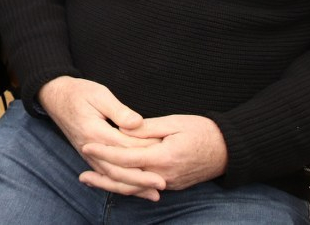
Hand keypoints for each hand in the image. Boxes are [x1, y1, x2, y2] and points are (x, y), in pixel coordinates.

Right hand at [38, 76, 164, 199]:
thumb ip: (118, 110)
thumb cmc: (79, 92)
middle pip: (118, 170)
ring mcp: (88, 155)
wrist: (55, 97)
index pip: (125, 147)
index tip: (165, 154)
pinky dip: (121, 185)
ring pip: (112, 177)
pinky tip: (135, 189)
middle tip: (162, 183)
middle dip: (141, 178)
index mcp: (95, 131)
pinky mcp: (89, 157)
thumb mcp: (99, 94)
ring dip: (133, 187)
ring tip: (154, 193)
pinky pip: (105, 176)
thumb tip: (137, 124)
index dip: (145, 151)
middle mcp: (91, 148)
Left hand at [81, 114, 227, 192]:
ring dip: (110, 185)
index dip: (104, 152)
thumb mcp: (174, 122)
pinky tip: (112, 181)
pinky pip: (144, 187)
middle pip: (126, 180)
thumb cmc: (203, 131)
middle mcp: (165, 174)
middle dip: (102, 176)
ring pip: (134, 188)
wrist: (229, 150)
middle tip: (80, 172)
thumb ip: (147, 128)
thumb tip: (123, 130)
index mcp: (164, 157)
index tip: (86, 144)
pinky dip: (126, 185)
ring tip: (89, 179)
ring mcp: (169, 183)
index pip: (127, 158)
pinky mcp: (171, 184)